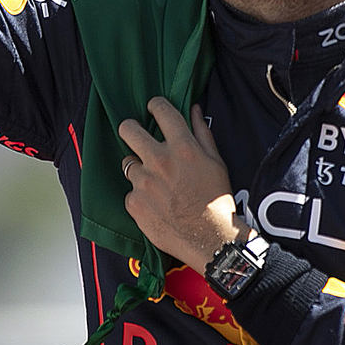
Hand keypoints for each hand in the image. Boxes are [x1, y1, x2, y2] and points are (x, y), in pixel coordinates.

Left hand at [116, 98, 243, 270]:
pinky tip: (155, 203)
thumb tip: (193, 110)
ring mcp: (143, 182)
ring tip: (155, 182)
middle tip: (136, 135)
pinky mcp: (134, 203)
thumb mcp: (216, 162)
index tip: (153, 108)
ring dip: (138, 168)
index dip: (155, 105)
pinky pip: (130, 192)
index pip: (160, 109)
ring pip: (128, 163)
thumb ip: (202, 133)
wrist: (209, 239)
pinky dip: (140, 196)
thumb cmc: (216, 201)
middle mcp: (159, 161)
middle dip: (131, 128)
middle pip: (128, 129)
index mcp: (182, 147)